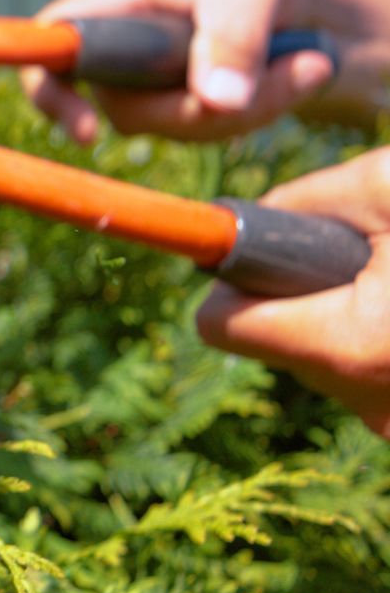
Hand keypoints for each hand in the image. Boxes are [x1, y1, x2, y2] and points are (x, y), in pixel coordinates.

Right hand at [21, 0, 389, 142]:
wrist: (320, 13)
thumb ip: (234, 35)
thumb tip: (214, 102)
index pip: (51, 44)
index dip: (49, 91)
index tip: (87, 131)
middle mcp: (119, 43)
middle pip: (121, 104)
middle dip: (198, 108)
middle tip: (284, 77)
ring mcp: (146, 82)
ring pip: (169, 126)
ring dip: (243, 109)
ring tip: (307, 65)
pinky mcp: (178, 109)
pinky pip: (202, 133)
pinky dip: (254, 114)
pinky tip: (292, 78)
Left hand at [197, 149, 389, 435]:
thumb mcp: (389, 187)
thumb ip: (302, 201)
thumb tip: (245, 219)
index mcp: (351, 347)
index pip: (219, 325)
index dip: (230, 281)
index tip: (250, 252)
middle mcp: (372, 405)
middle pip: (274, 342)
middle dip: (302, 295)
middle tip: (362, 257)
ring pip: (323, 361)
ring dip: (344, 320)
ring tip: (389, 279)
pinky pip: (369, 379)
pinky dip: (378, 343)